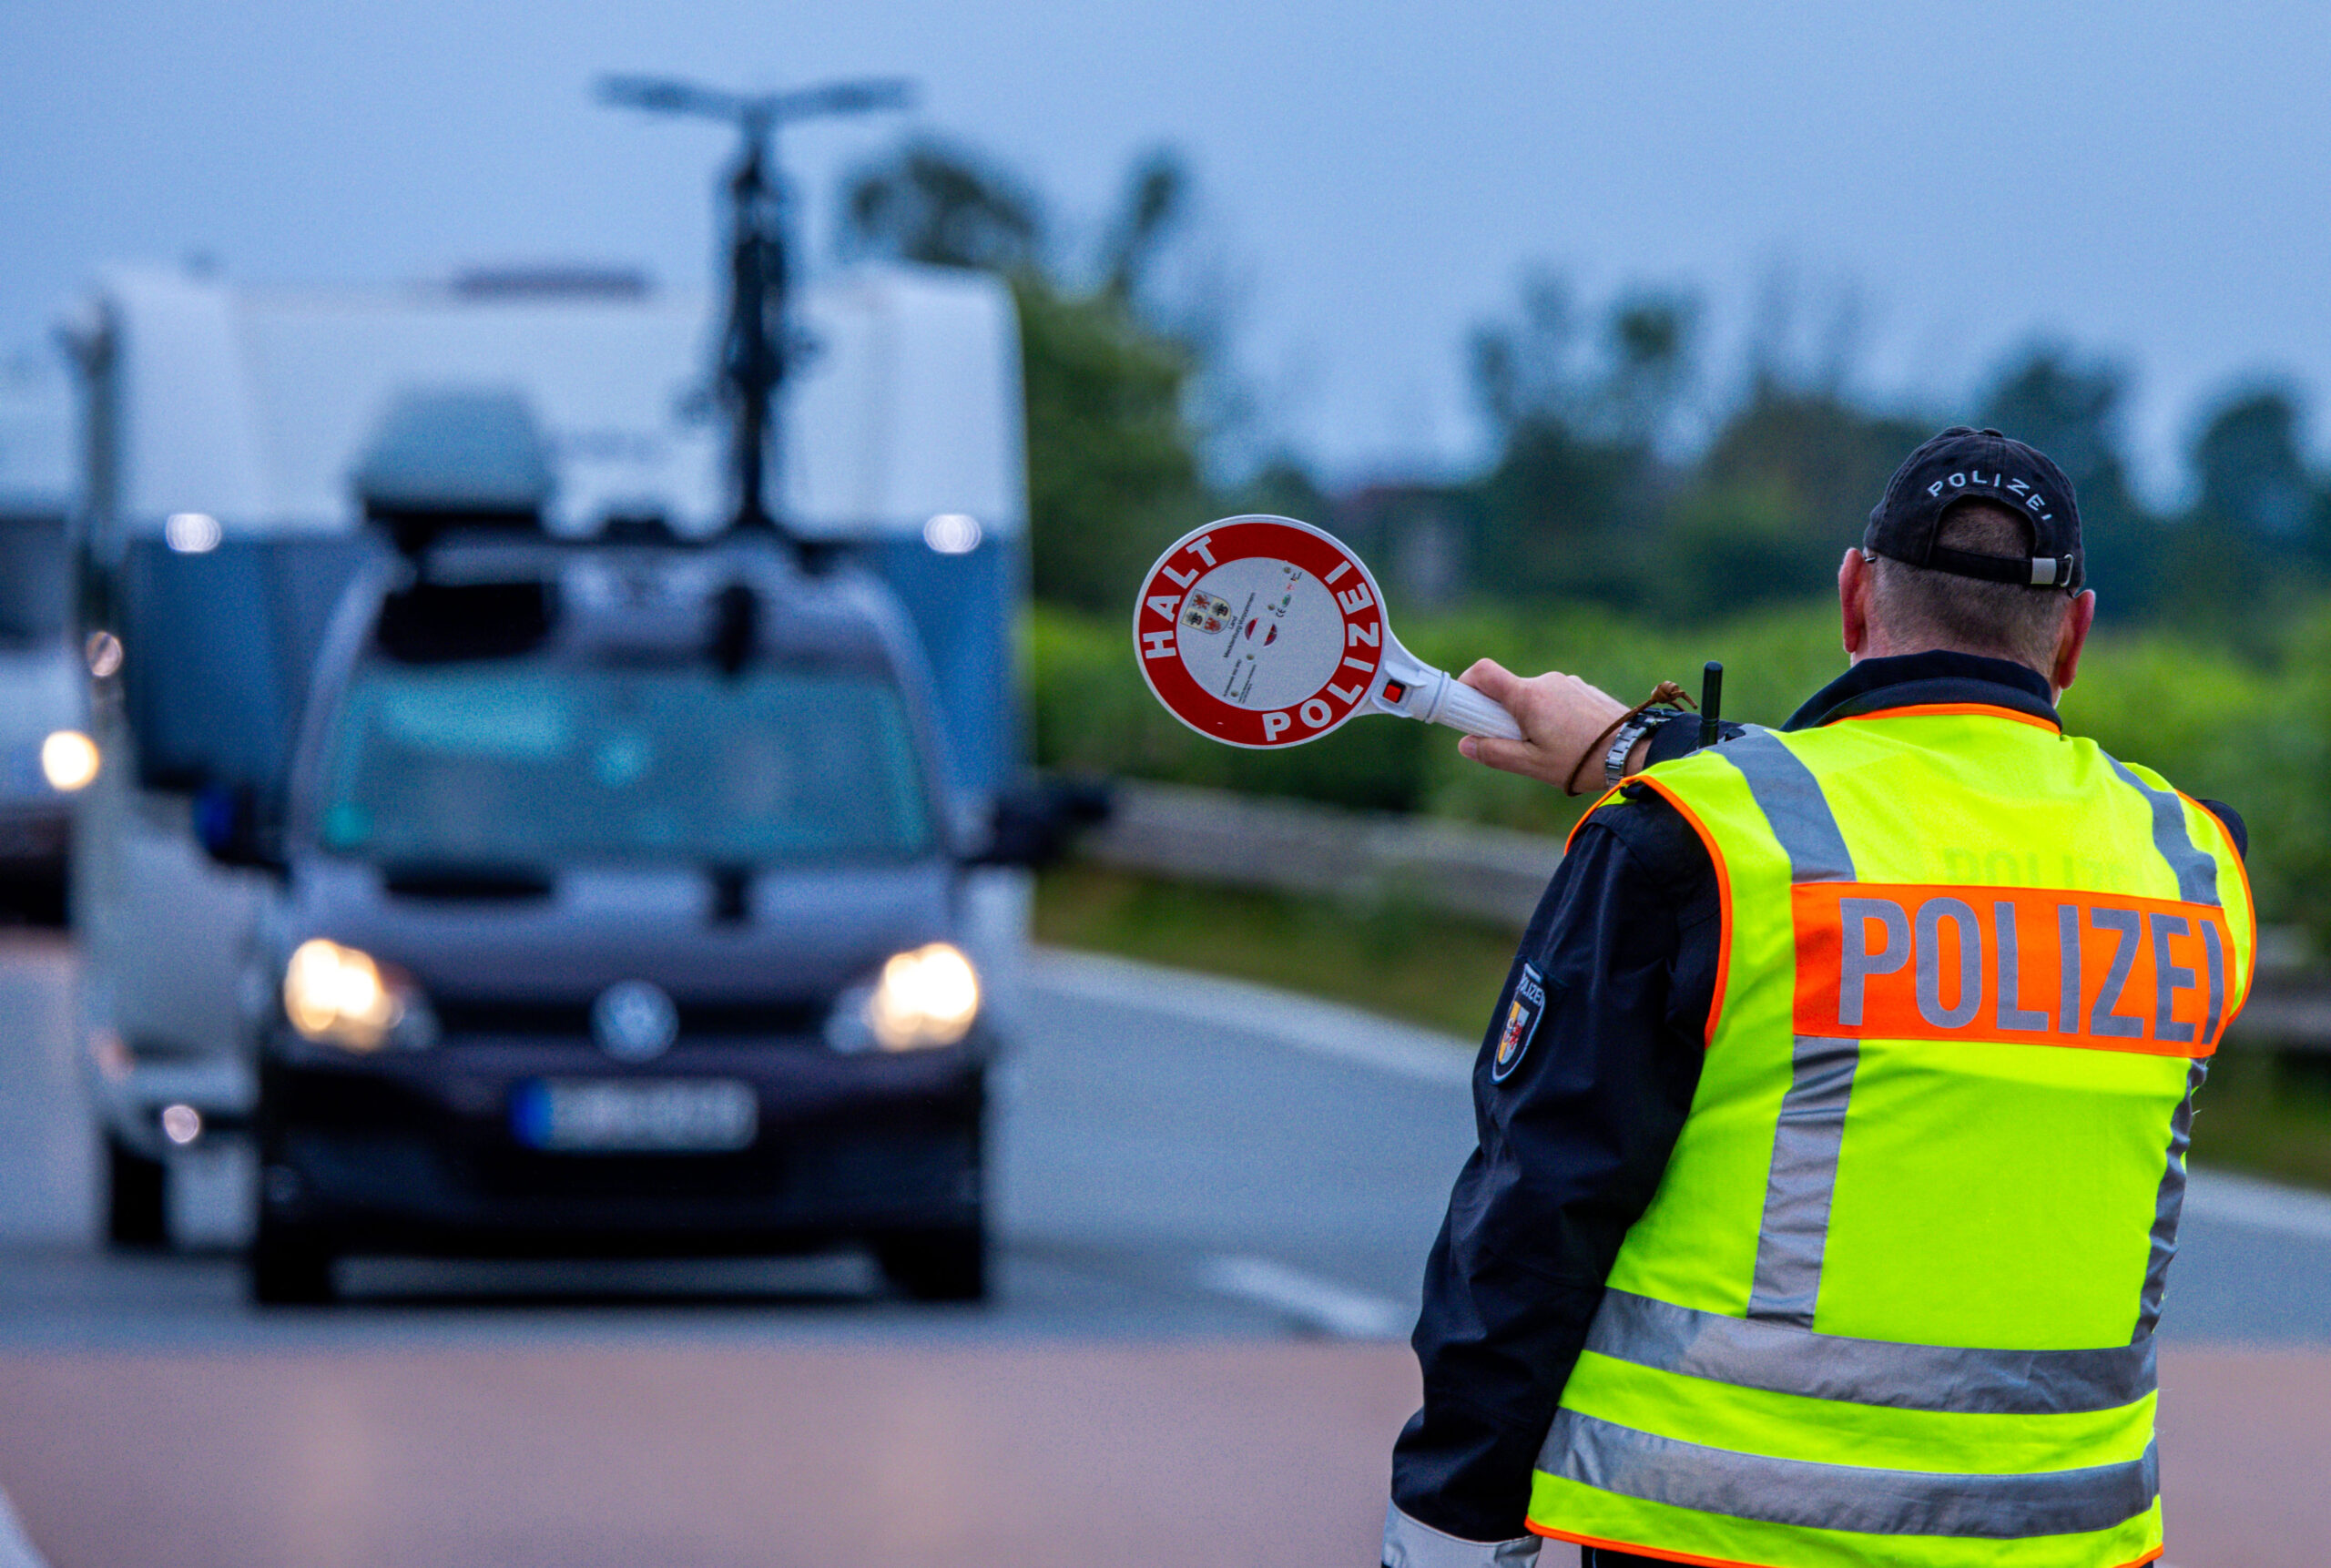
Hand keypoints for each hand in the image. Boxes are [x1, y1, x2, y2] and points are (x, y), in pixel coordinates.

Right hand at [1452, 659, 1628, 790]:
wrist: (1634, 752)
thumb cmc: (1582, 761)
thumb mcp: (1532, 765)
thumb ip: (1494, 753)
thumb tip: (1466, 744)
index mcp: (1528, 696)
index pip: (1483, 672)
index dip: (1466, 684)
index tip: (1465, 706)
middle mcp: (1546, 681)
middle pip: (1508, 690)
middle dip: (1502, 714)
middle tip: (1513, 742)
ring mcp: (1567, 682)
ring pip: (1533, 696)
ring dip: (1530, 716)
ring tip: (1549, 747)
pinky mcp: (1583, 689)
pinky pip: (1555, 697)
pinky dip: (1552, 714)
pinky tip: (1569, 739)